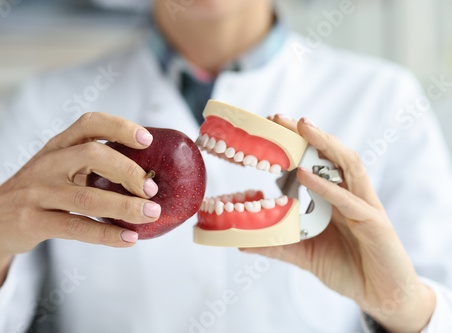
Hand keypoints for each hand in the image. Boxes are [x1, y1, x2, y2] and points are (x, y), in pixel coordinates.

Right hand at [0, 112, 160, 304]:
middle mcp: (48, 164)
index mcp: (58, 146)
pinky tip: (129, 239)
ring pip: (86, 198)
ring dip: (125, 206)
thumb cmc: (39, 191)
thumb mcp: (58, 168)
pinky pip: (75, 228)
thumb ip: (90, 164)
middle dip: (128, 170)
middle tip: (152, 189)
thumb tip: (146, 173)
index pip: (89, 123)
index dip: (120, 127)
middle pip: (92, 155)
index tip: (147, 139)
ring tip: (151, 213)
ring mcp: (37, 192)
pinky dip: (105, 234)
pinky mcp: (32, 221)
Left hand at [242, 116, 435, 332]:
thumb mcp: (304, 254)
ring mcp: (364, 205)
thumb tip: (242, 242)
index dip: (294, 144)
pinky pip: (349, 201)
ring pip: (347, 165)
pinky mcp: (374, 224)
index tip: (268, 129)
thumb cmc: (347, 269)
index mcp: (335, 197)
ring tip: (301, 127)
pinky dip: (327, 186)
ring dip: (325, 144)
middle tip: (278, 117)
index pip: (316, 162)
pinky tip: (305, 175)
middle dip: (306, 133)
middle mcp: (350, 194)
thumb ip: (277, 245)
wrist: (383, 296)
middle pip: (330, 154)